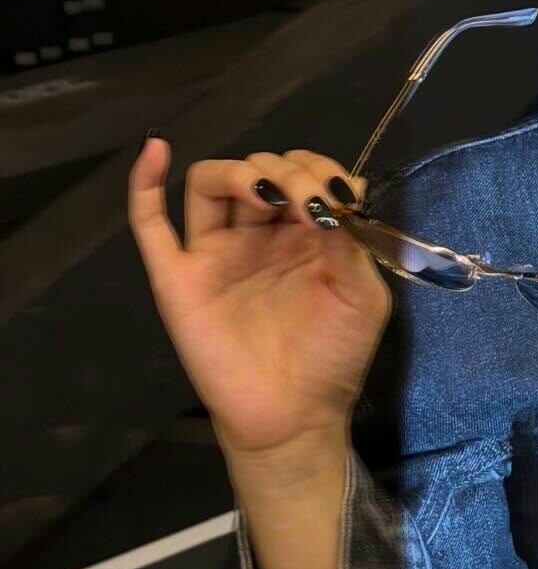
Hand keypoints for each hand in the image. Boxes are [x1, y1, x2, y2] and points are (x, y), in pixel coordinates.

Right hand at [128, 138, 393, 459]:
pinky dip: (144, 183)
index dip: (320, 170)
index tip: (341, 197)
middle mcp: (258, 234)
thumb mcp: (361, 295)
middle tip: (309, 203)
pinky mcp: (178, 278)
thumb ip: (351, 241)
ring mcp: (215, 253)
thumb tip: (334, 193)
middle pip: (259, 169)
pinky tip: (156, 151)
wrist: (294, 417)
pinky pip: (149, 224)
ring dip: (240, 172)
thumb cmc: (332, 356)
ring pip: (211, 183)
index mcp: (304, 232)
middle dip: (288, 171)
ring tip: (267, 194)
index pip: (303, 172)